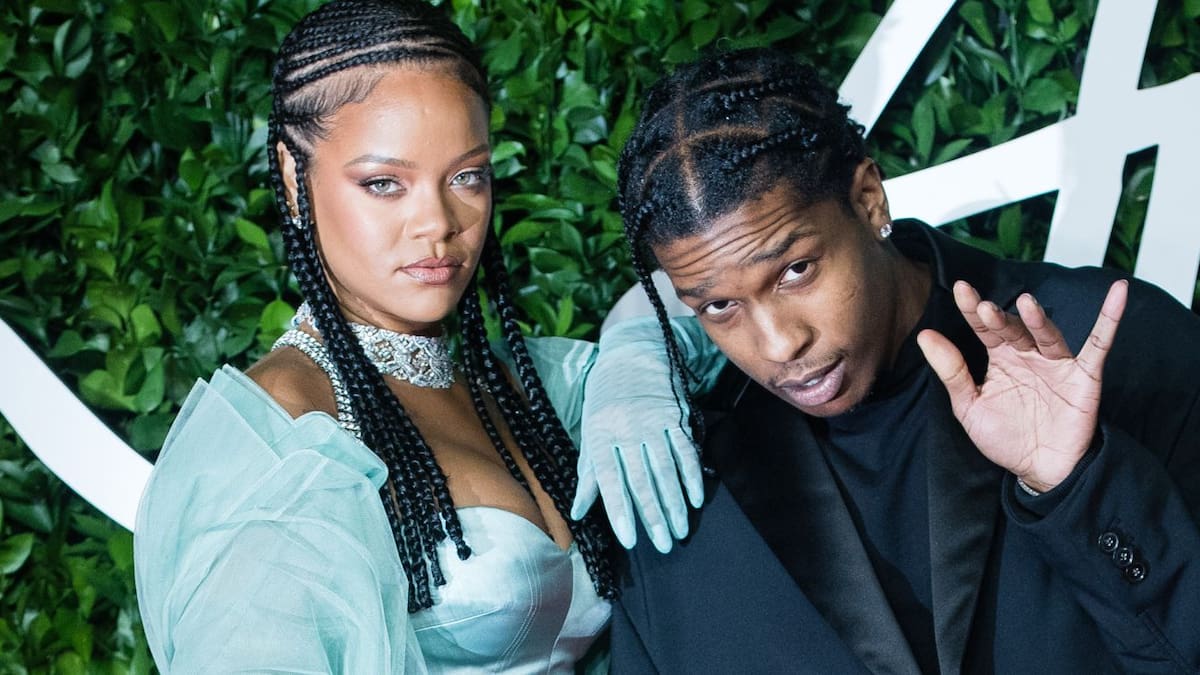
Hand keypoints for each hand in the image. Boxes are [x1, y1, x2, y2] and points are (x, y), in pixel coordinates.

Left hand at [571, 320, 704, 552]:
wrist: (631, 351)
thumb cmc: (605, 397)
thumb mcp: (589, 430)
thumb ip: (588, 473)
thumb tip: (577, 512)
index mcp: (600, 434)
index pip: (610, 480)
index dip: (620, 511)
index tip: (629, 539)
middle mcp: (626, 428)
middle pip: (642, 479)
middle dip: (653, 516)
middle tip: (663, 545)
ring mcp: (653, 420)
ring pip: (666, 469)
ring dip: (675, 503)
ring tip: (680, 531)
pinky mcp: (675, 414)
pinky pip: (686, 450)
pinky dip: (692, 476)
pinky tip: (695, 500)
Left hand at [916, 279, 1127, 491]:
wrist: (1041, 470)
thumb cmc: (1005, 438)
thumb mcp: (969, 406)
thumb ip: (951, 371)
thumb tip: (925, 336)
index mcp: (1000, 359)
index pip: (984, 328)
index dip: (973, 309)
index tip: (961, 289)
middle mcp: (1028, 355)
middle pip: (1013, 329)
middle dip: (999, 318)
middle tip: (986, 307)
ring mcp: (1056, 363)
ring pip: (1047, 334)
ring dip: (1037, 319)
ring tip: (1025, 304)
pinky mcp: (1084, 375)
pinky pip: (1100, 344)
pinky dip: (1110, 318)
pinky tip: (1118, 294)